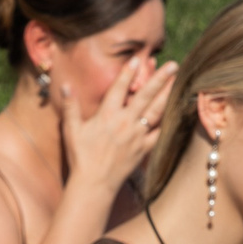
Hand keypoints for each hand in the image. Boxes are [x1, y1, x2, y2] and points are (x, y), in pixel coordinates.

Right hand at [57, 59, 177, 195]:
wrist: (94, 184)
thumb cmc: (80, 157)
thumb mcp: (71, 130)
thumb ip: (71, 106)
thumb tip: (66, 85)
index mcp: (107, 116)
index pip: (119, 89)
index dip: (128, 73)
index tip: (137, 60)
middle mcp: (124, 122)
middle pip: (145, 96)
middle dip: (160, 78)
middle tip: (173, 64)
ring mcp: (136, 136)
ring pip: (156, 111)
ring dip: (167, 95)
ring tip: (177, 81)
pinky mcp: (143, 149)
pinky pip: (159, 133)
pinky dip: (167, 122)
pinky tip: (175, 112)